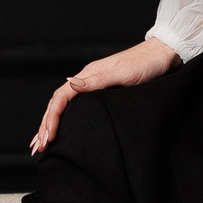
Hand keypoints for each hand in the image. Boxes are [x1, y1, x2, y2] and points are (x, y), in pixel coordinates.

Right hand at [32, 39, 178, 153]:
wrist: (164, 55)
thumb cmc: (146, 64)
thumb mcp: (122, 73)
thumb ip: (96, 80)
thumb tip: (69, 84)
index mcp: (89, 75)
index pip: (61, 97)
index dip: (52, 118)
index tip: (48, 137)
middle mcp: (88, 79)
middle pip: (58, 103)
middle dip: (46, 125)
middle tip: (38, 147)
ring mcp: (94, 84)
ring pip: (65, 106)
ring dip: (51, 123)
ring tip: (41, 142)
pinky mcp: (103, 90)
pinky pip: (77, 106)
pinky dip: (65, 119)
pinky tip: (63, 128)